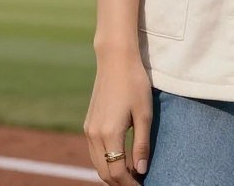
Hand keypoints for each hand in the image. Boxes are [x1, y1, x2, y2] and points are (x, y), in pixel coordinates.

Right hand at [83, 46, 153, 184]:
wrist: (115, 60)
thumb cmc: (134, 84)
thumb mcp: (144, 114)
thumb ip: (142, 145)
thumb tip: (140, 170)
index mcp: (109, 133)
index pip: (117, 172)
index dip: (129, 184)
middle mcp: (94, 134)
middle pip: (104, 172)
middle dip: (119, 183)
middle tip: (137, 183)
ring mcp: (89, 129)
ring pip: (97, 164)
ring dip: (111, 173)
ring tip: (130, 175)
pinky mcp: (88, 123)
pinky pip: (94, 152)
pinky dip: (105, 161)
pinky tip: (119, 159)